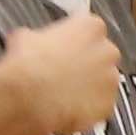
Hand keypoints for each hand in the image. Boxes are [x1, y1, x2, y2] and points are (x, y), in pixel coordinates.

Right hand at [0, 0, 129, 134]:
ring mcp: (111, 79)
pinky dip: (87, 107)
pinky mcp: (108, 104)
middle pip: (101, 55)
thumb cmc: (28, 65)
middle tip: (63, 70)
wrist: (30, 98)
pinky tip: (67, 107)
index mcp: (90, 27)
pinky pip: (100, 105)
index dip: (73, 40)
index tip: (63, 47)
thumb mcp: (24, 37)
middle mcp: (107, 51)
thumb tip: (30, 41)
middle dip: (85, 62)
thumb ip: (37, 37)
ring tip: (63, 92)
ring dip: (88, 85)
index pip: (88, 28)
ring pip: (102, 81)